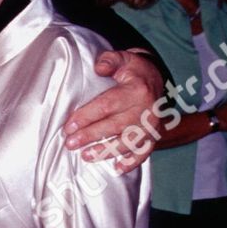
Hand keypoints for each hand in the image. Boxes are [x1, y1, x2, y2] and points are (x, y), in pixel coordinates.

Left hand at [64, 49, 163, 172]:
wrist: (157, 80)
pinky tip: (117, 169)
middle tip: (70, 144)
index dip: (87, 116)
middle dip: (90, 136)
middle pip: (114, 126)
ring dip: (106, 151)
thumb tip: (98, 68)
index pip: (107, 105)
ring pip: (127, 142)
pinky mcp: (154, 136)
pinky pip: (144, 152)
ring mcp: (151, 125)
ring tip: (86, 157)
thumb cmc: (134, 71)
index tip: (69, 126)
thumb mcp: (123, 58)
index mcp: (136, 90)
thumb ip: (109, 60)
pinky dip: (132, 162)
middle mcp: (146, 110)